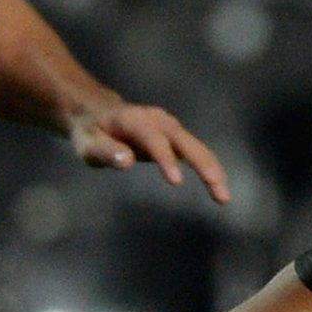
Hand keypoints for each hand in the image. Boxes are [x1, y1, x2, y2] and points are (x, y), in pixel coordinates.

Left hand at [68, 99, 230, 202]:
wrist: (99, 114)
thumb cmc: (91, 133)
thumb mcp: (87, 144)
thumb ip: (105, 152)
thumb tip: (126, 161)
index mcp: (133, 120)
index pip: (153, 139)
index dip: (166, 158)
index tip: (177, 182)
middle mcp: (157, 120)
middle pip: (184, 141)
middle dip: (203, 164)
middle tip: (217, 188)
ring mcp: (170, 127)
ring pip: (196, 147)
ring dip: (212, 170)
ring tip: (224, 197)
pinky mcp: (177, 136)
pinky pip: (197, 152)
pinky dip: (209, 168)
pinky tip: (219, 189)